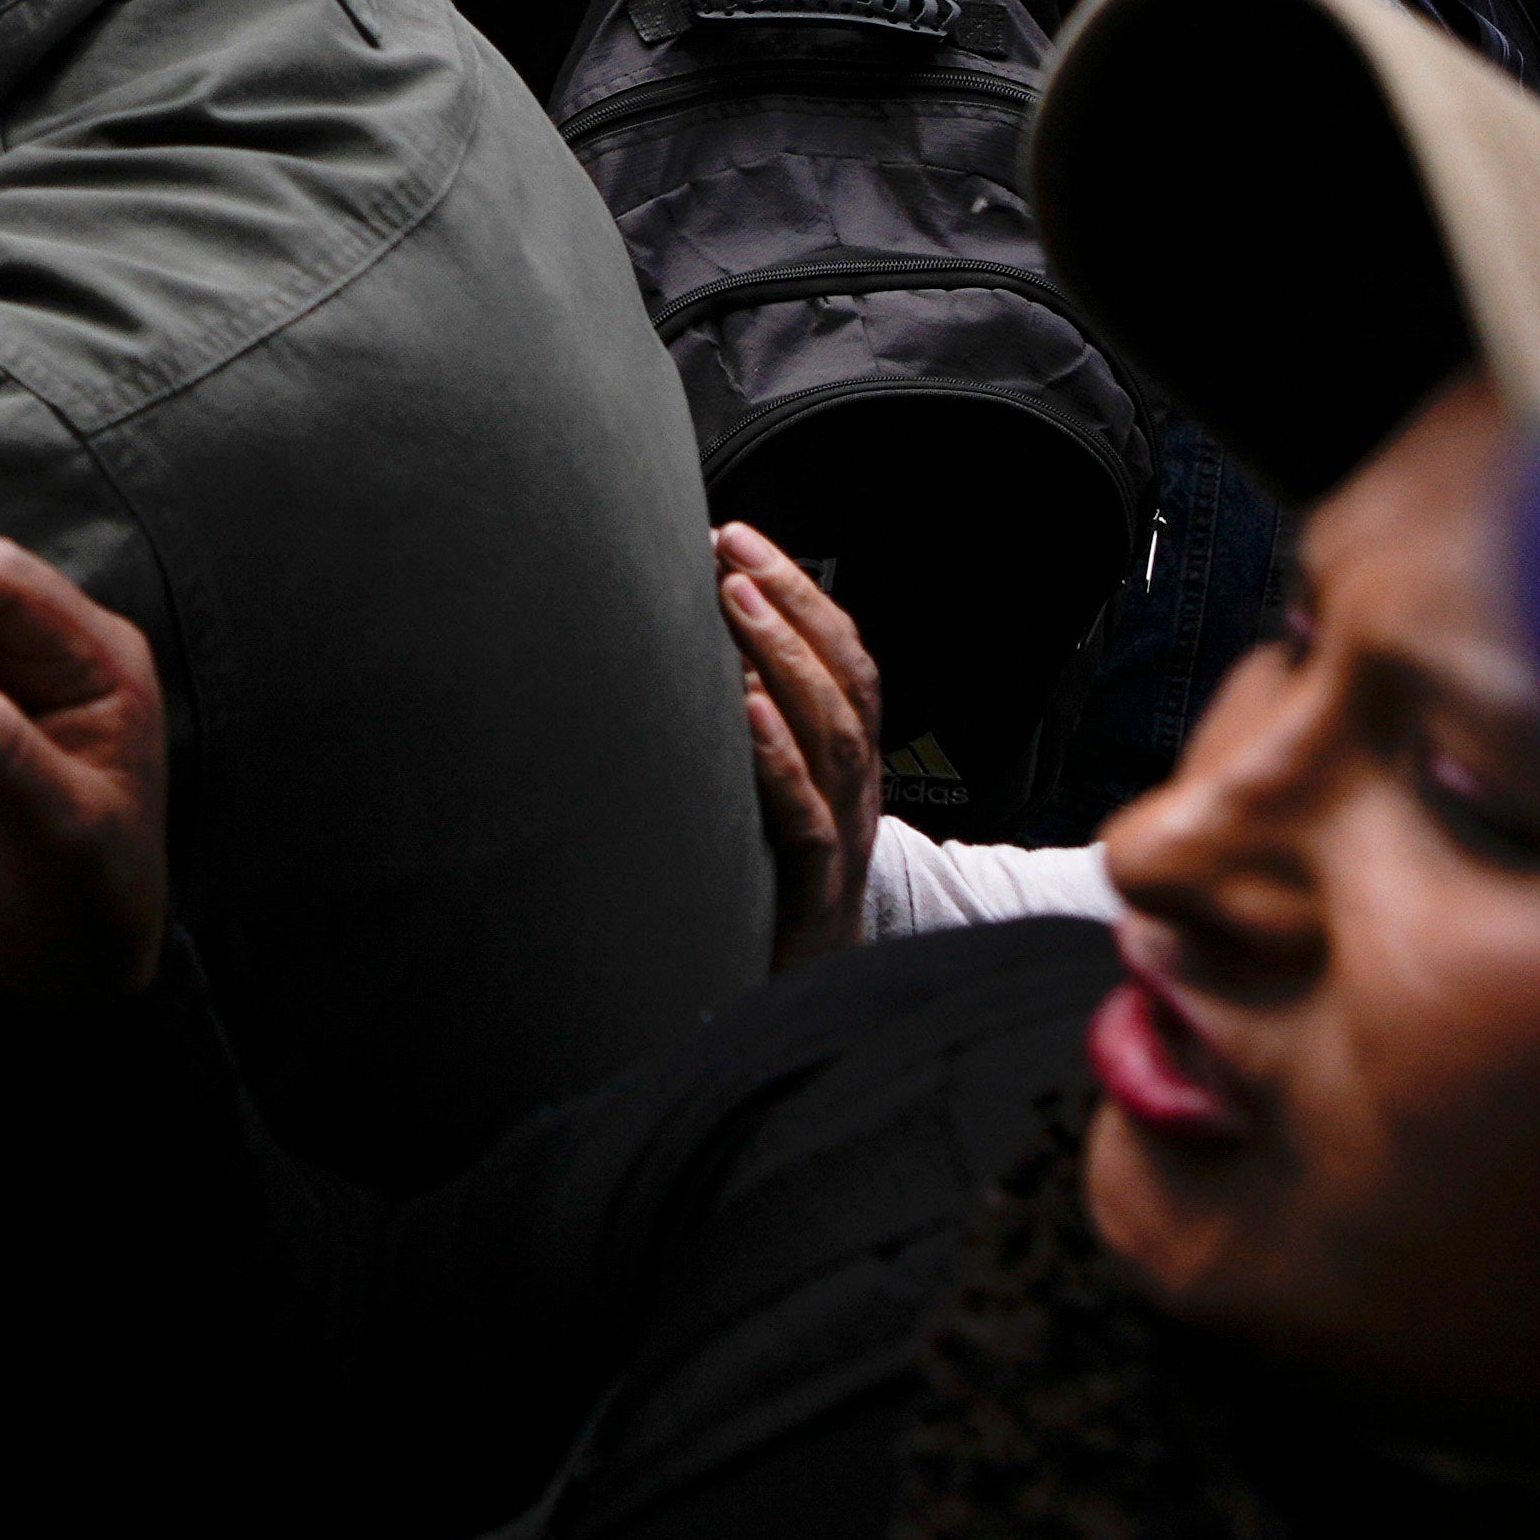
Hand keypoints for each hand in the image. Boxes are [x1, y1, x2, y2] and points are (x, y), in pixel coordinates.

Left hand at [714, 521, 880, 972]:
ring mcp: (840, 837)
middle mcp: (852, 789)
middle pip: (843, 678)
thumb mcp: (765, 805)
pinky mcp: (811, 890)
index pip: (842, 657)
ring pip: (830, 732)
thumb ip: (741, 738)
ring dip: (782, 657)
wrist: (809, 1003)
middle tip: (732, 547)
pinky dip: (775, 758)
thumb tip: (687, 658)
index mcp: (844, 762)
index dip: (798, 592)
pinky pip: (803, 816)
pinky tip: (742, 713)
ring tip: (733, 599)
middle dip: (791, 602)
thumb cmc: (775, 894)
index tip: (738, 537)